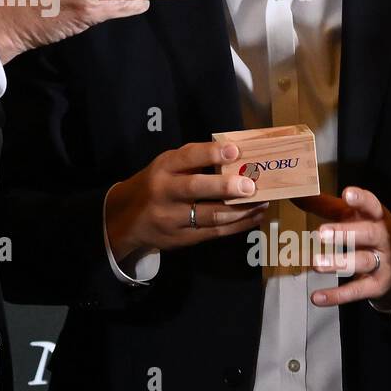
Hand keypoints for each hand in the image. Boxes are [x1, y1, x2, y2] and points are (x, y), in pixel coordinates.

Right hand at [105, 142, 268, 262]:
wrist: (127, 219)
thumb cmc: (156, 184)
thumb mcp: (166, 166)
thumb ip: (193, 161)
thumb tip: (236, 155)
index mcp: (163, 168)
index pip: (186, 158)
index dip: (210, 153)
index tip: (234, 150)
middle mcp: (165, 192)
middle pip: (195, 188)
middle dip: (225, 187)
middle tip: (250, 185)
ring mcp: (172, 218)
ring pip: (210, 215)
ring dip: (240, 210)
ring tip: (262, 201)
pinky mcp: (181, 239)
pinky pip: (214, 232)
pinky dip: (238, 225)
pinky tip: (254, 217)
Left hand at [293, 187, 390, 309]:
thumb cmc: (370, 230)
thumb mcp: (354, 215)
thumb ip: (325, 205)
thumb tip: (296, 193)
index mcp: (377, 217)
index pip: (372, 205)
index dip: (361, 199)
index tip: (347, 194)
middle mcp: (383, 239)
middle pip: (369, 233)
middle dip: (346, 233)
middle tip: (321, 233)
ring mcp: (383, 263)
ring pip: (363, 262)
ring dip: (339, 263)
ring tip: (316, 264)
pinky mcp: (377, 285)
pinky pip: (357, 291)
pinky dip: (336, 295)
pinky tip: (317, 297)